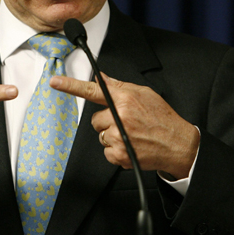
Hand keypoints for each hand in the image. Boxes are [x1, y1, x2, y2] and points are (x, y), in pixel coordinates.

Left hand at [50, 74, 198, 179]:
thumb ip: (120, 87)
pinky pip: (106, 151)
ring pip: (100, 136)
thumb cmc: (162, 118)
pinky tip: (131, 145)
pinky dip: (116, 151)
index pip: (93, 89)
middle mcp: (120, 117)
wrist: (178, 145)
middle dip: (107, 121)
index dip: (71, 85)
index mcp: (125, 99)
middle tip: (126, 123)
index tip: (55, 82)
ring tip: (132, 135)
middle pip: (96, 119)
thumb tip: (101, 79)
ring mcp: (119, 137)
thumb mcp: (145, 94)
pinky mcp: (120, 155)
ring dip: (111, 136)